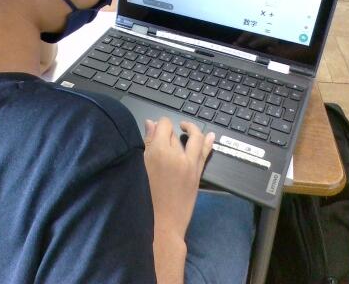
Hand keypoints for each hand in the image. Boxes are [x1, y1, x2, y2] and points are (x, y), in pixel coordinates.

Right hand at [143, 118, 214, 242]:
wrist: (160, 225)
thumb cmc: (144, 198)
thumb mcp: (139, 168)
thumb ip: (147, 144)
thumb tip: (151, 123)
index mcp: (159, 151)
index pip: (164, 125)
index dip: (159, 124)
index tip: (155, 129)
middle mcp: (177, 155)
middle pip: (176, 134)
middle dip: (170, 132)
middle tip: (162, 140)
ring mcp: (190, 165)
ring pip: (195, 138)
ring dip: (192, 130)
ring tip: (186, 127)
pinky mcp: (197, 175)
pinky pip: (205, 153)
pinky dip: (207, 143)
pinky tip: (210, 136)